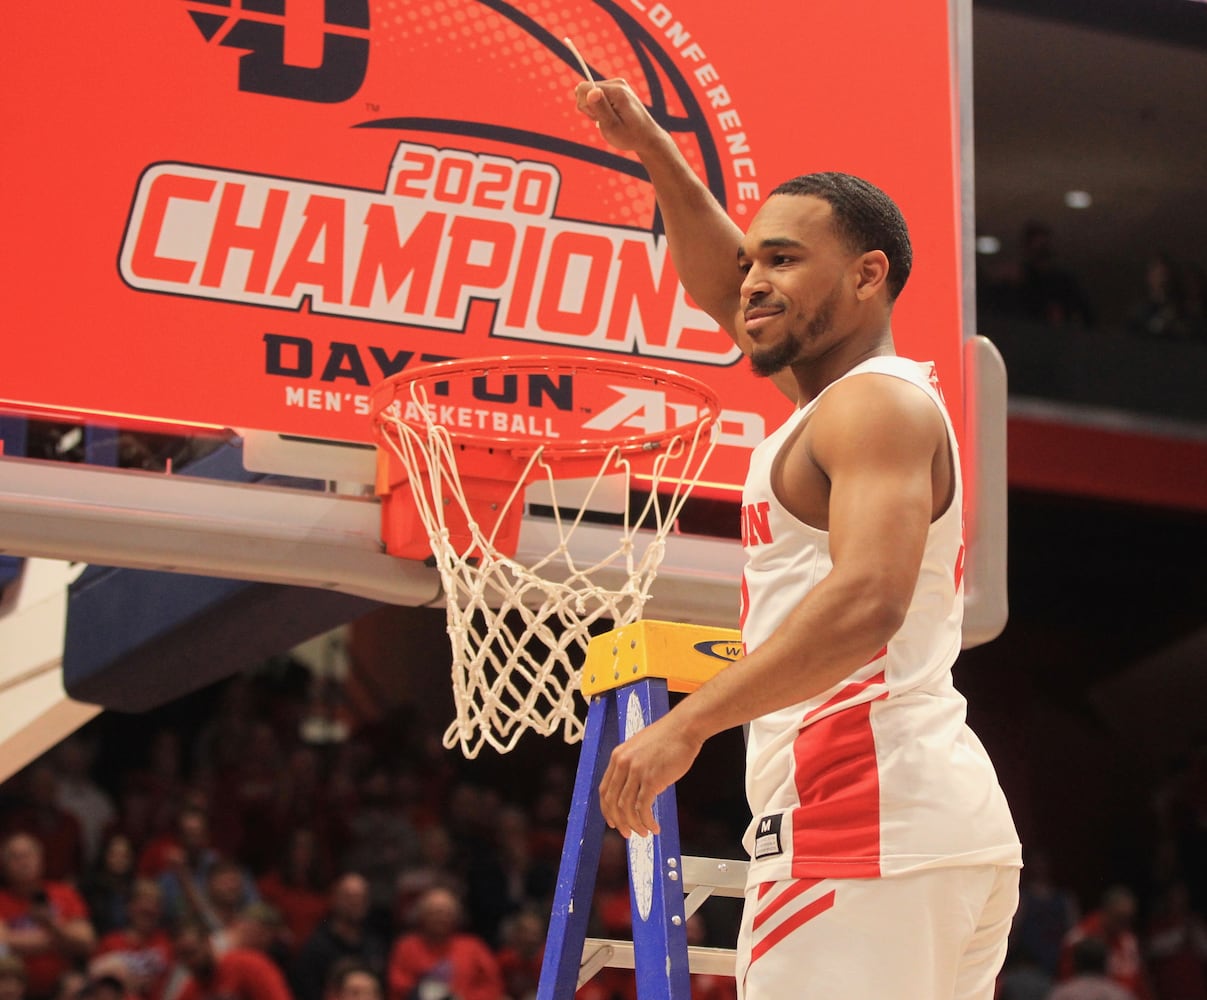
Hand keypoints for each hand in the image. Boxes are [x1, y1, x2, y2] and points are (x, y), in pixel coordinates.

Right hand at [573, 79, 662, 153]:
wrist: (647, 137)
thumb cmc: (630, 135)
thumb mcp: (612, 127)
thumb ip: (600, 108)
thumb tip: (591, 91)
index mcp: (616, 91)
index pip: (583, 88)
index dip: (585, 106)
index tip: (598, 118)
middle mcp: (617, 83)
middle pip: (585, 90)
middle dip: (590, 108)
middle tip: (605, 121)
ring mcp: (617, 84)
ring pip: (590, 93)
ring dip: (595, 109)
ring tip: (610, 119)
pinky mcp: (616, 89)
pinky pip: (597, 95)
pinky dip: (600, 108)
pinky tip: (611, 116)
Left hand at [598, 715, 701, 837]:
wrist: (684, 728)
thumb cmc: (668, 737)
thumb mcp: (641, 748)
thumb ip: (633, 765)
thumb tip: (634, 788)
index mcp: (618, 756)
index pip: (604, 790)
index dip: (607, 810)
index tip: (613, 821)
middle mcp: (623, 764)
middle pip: (612, 802)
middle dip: (619, 822)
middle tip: (627, 834)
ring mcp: (636, 771)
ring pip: (627, 808)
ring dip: (635, 825)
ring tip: (644, 832)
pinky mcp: (651, 779)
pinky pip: (643, 808)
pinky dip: (647, 821)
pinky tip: (654, 827)